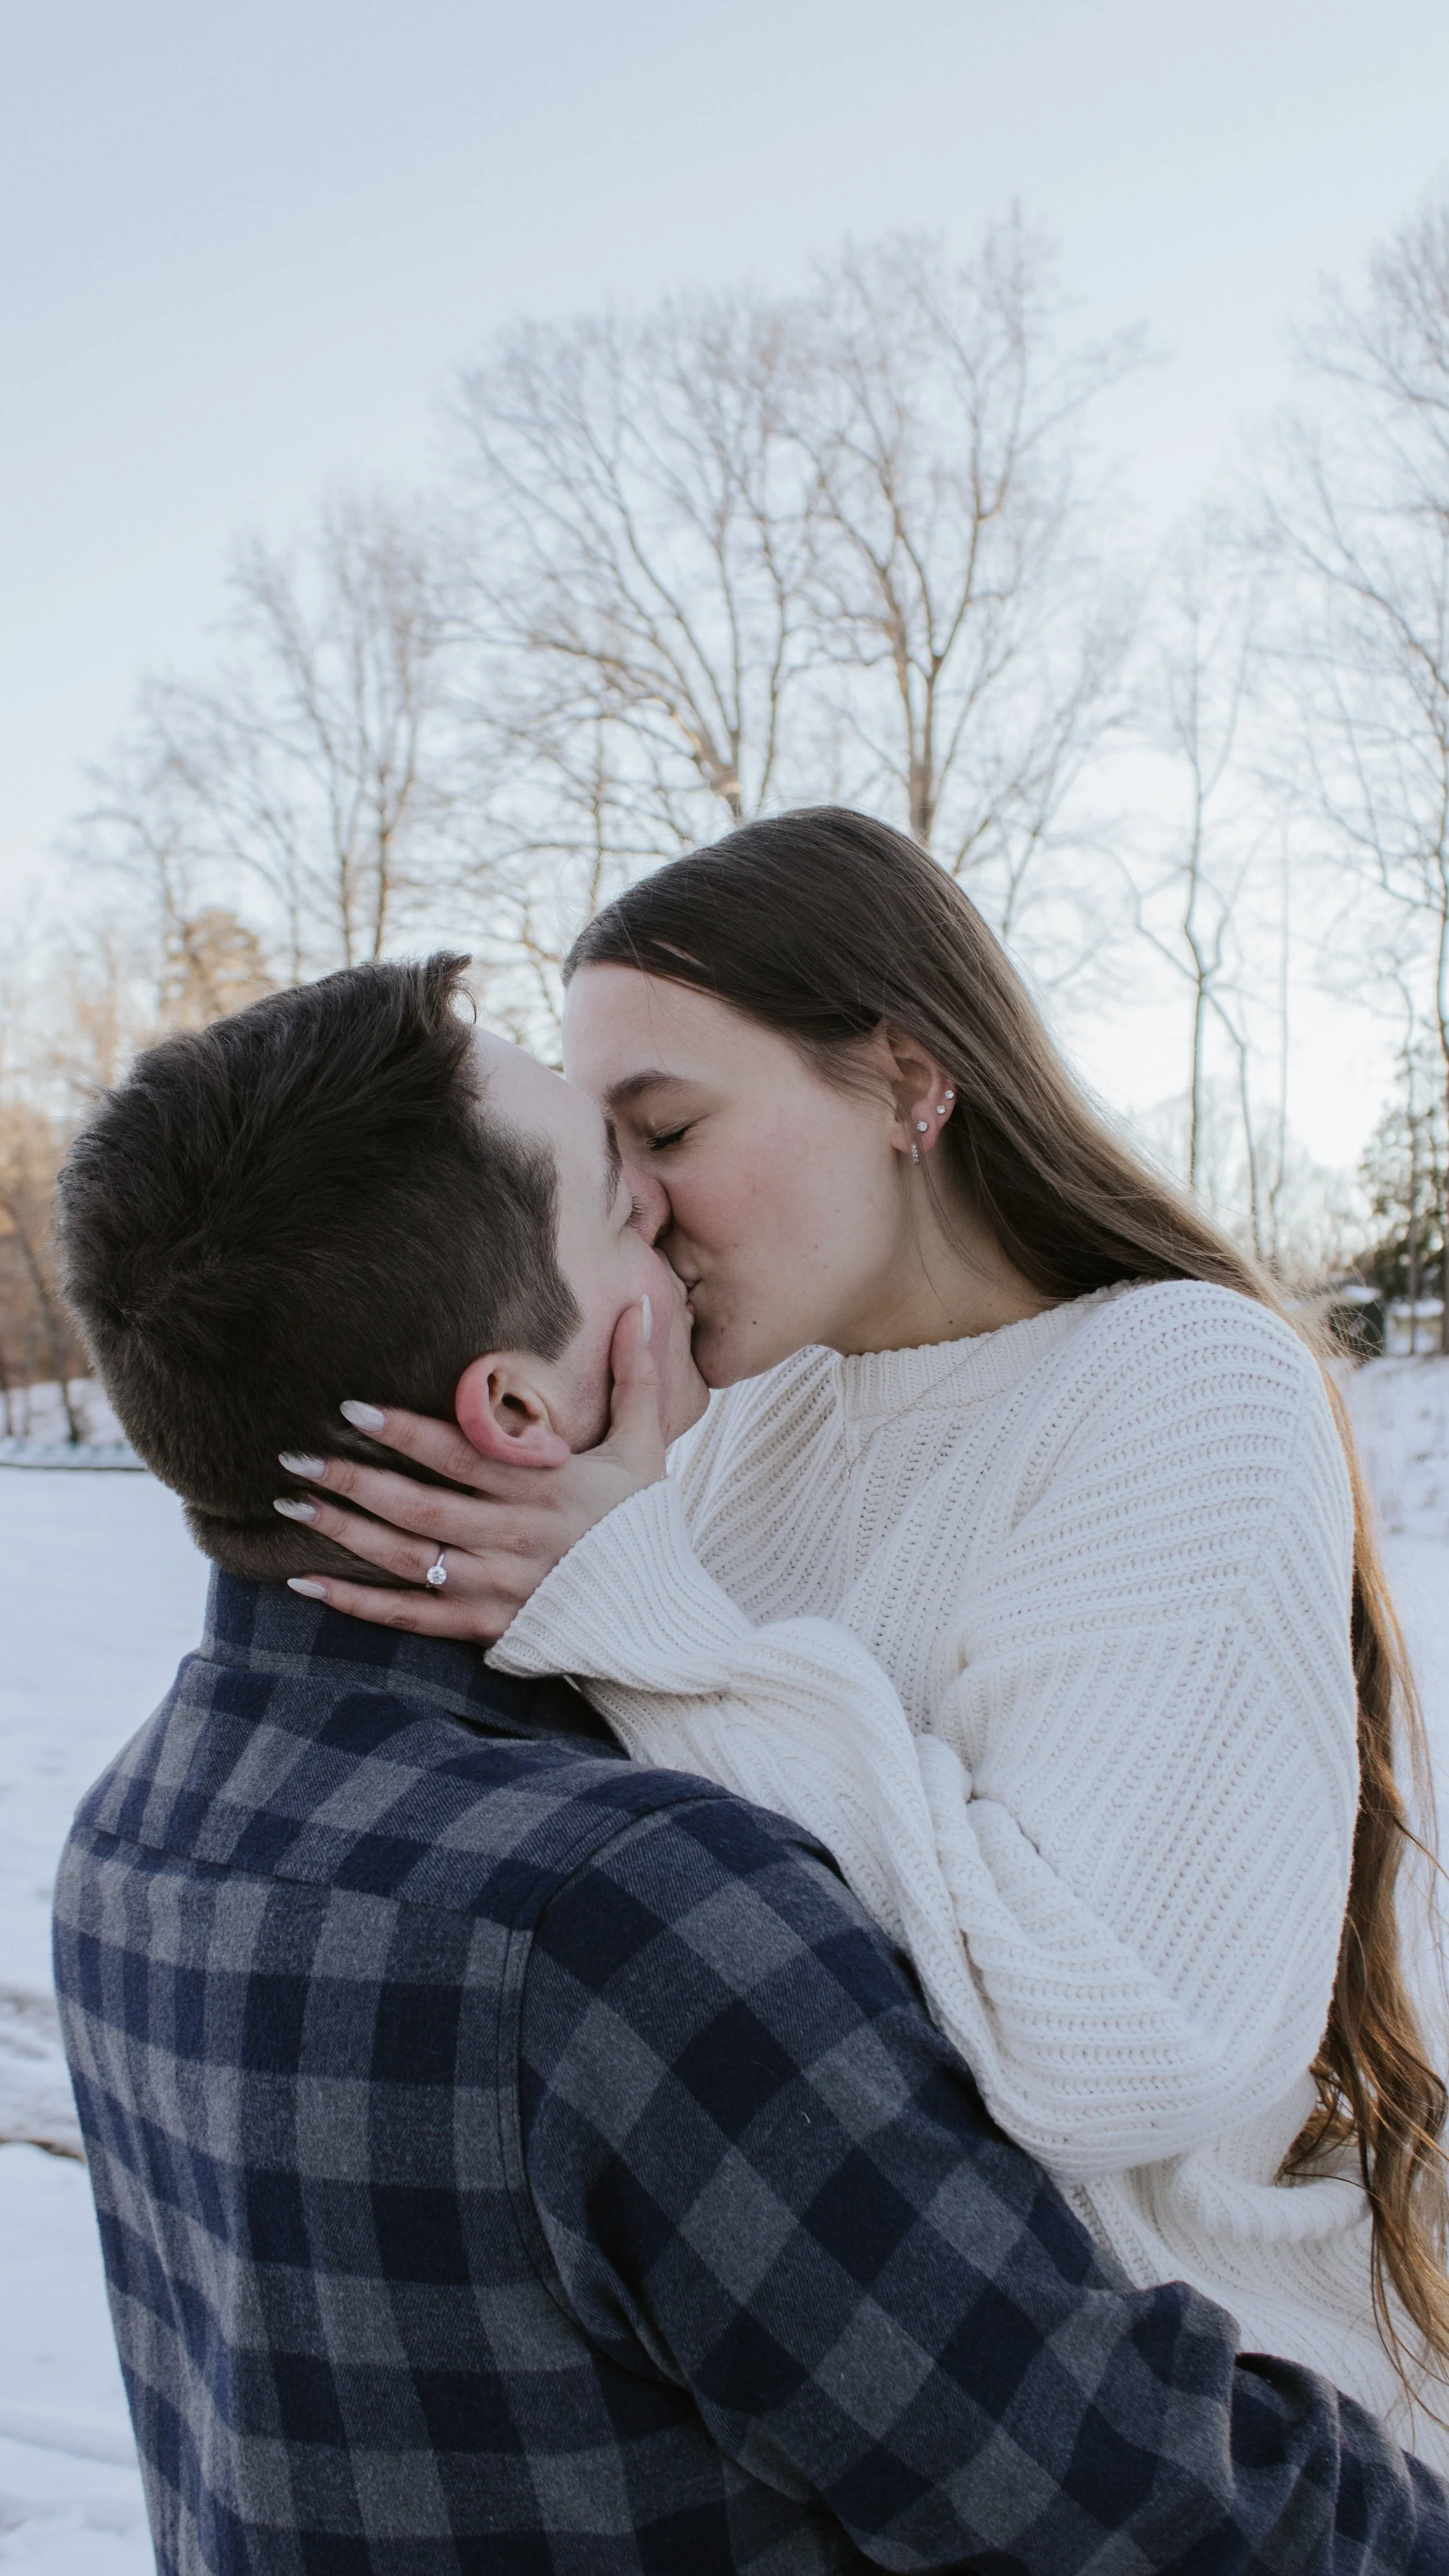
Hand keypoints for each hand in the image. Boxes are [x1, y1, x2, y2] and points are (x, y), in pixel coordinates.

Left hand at [279, 1302, 665, 1639]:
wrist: (660, 1623)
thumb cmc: (645, 1526)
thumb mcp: (646, 1448)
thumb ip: (636, 1377)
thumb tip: (640, 1305)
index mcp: (548, 1488)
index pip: (465, 1456)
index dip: (408, 1433)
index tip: (353, 1409)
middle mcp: (516, 1538)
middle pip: (422, 1506)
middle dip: (355, 1480)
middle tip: (294, 1457)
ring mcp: (497, 1588)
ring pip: (408, 1560)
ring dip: (346, 1533)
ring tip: (291, 1506)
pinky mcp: (485, 1628)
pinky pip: (411, 1617)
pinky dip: (357, 1604)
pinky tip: (306, 1582)